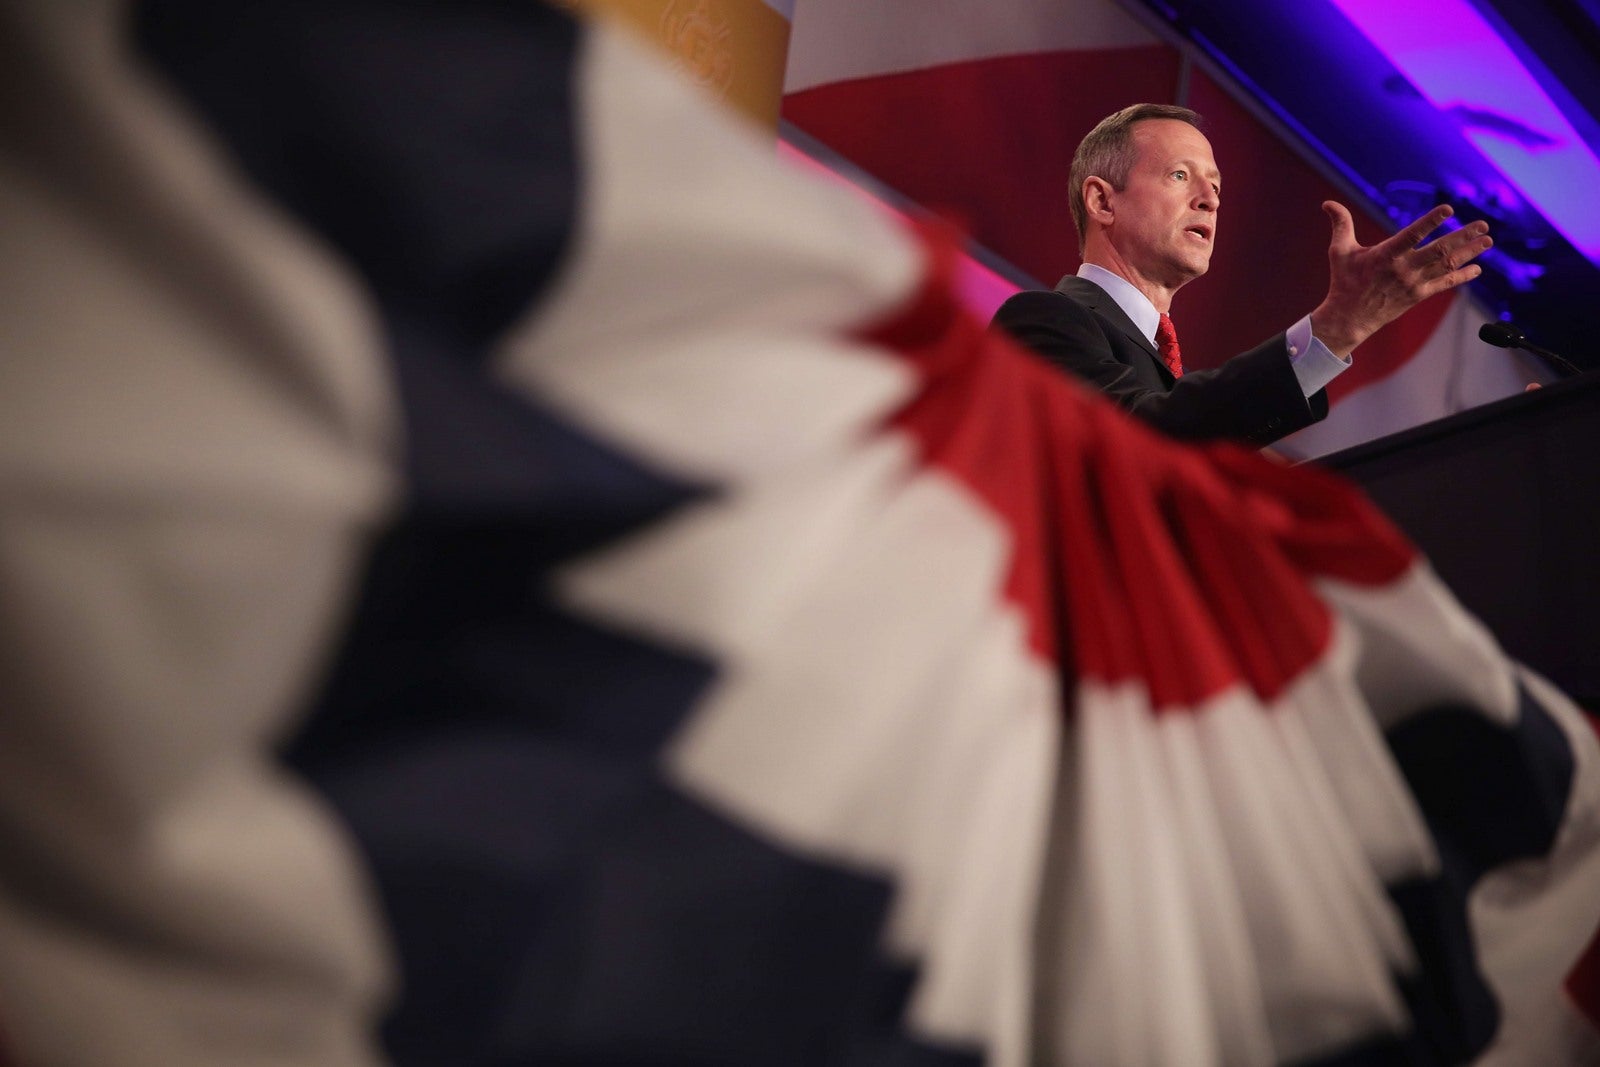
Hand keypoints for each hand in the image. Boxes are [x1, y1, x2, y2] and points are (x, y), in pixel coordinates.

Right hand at [1310, 202, 1491, 355]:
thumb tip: (1327, 203)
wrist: (1349, 319)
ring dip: (1469, 253)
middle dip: (1464, 237)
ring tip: (1488, 240)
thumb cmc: (1344, 281)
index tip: (1448, 209)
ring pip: (1447, 265)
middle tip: (1483, 225)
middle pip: (1439, 250)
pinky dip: (1462, 276)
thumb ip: (1340, 224)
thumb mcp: (1339, 251)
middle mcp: (1404, 270)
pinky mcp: (1419, 296)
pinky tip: (1477, 268)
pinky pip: (1445, 284)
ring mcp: (1414, 284)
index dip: (1431, 222)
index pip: (1412, 235)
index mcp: (1385, 256)